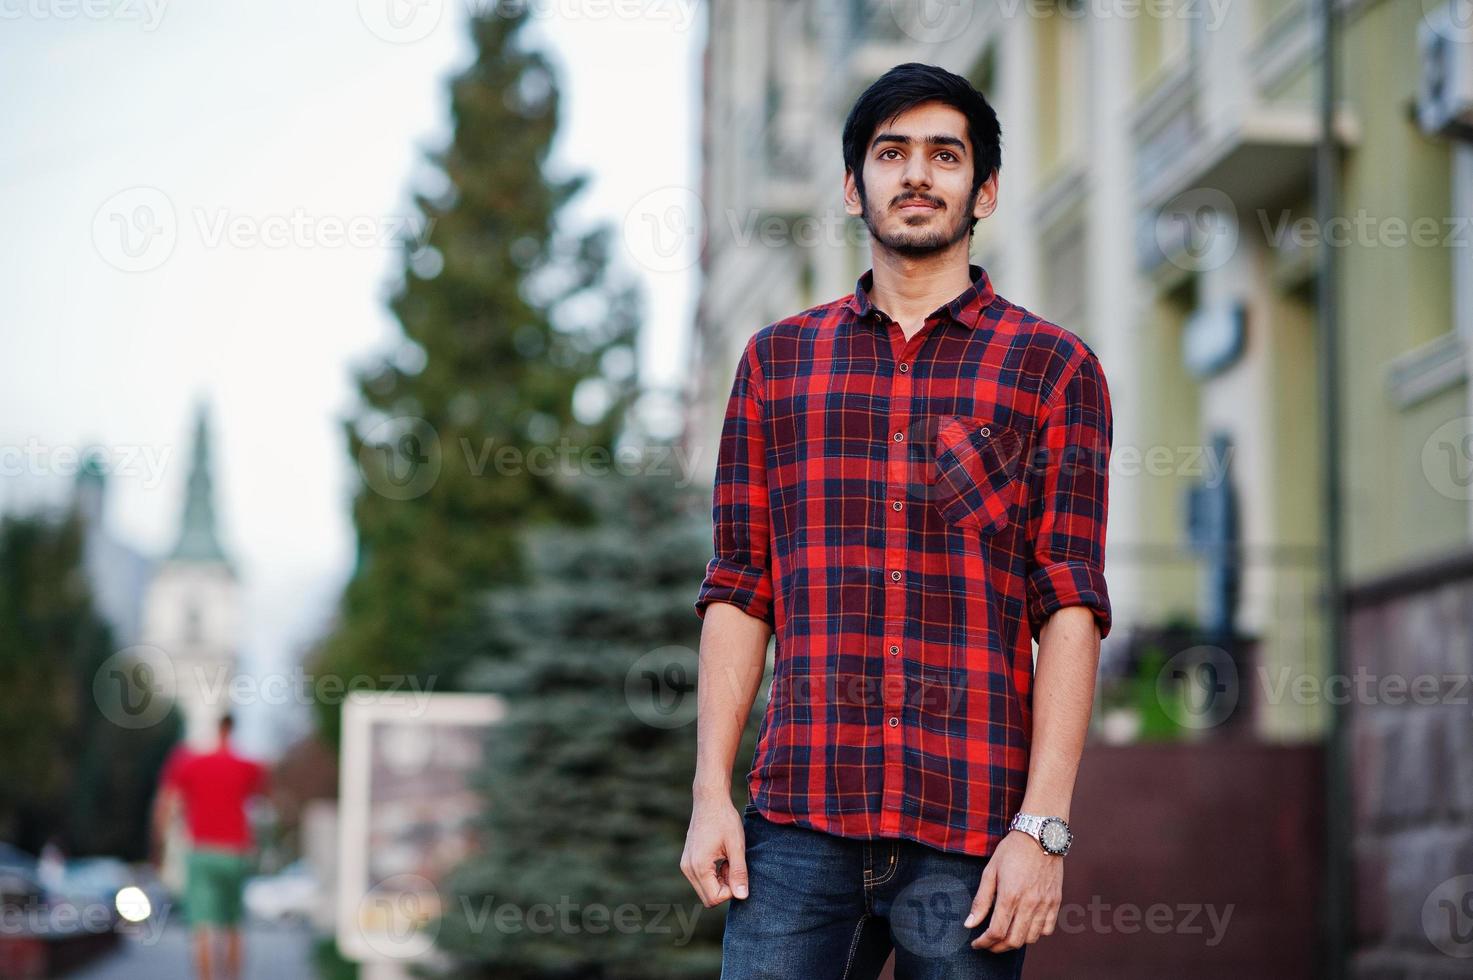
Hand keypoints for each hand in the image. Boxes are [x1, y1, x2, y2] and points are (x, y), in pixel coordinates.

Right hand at [679, 795, 747, 906]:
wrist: (710, 800)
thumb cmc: (724, 820)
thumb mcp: (736, 846)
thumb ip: (739, 873)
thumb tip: (742, 897)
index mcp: (699, 866)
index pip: (715, 898)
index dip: (731, 890)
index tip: (737, 870)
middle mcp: (688, 869)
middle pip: (708, 898)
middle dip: (724, 888)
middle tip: (732, 865)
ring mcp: (686, 865)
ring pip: (705, 889)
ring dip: (719, 881)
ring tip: (727, 859)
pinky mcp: (687, 861)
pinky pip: (701, 879)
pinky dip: (713, 874)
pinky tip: (720, 857)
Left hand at [965, 829, 1062, 950]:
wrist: (1040, 836)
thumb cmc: (1012, 851)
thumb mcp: (990, 871)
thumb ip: (981, 901)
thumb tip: (969, 924)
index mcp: (1010, 896)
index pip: (996, 932)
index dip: (984, 943)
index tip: (976, 943)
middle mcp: (1029, 904)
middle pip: (1013, 941)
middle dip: (997, 947)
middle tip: (989, 944)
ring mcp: (1044, 904)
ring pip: (1030, 938)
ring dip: (1016, 942)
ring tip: (1005, 935)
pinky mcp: (1055, 902)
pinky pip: (1047, 929)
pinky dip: (1035, 934)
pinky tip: (1025, 926)